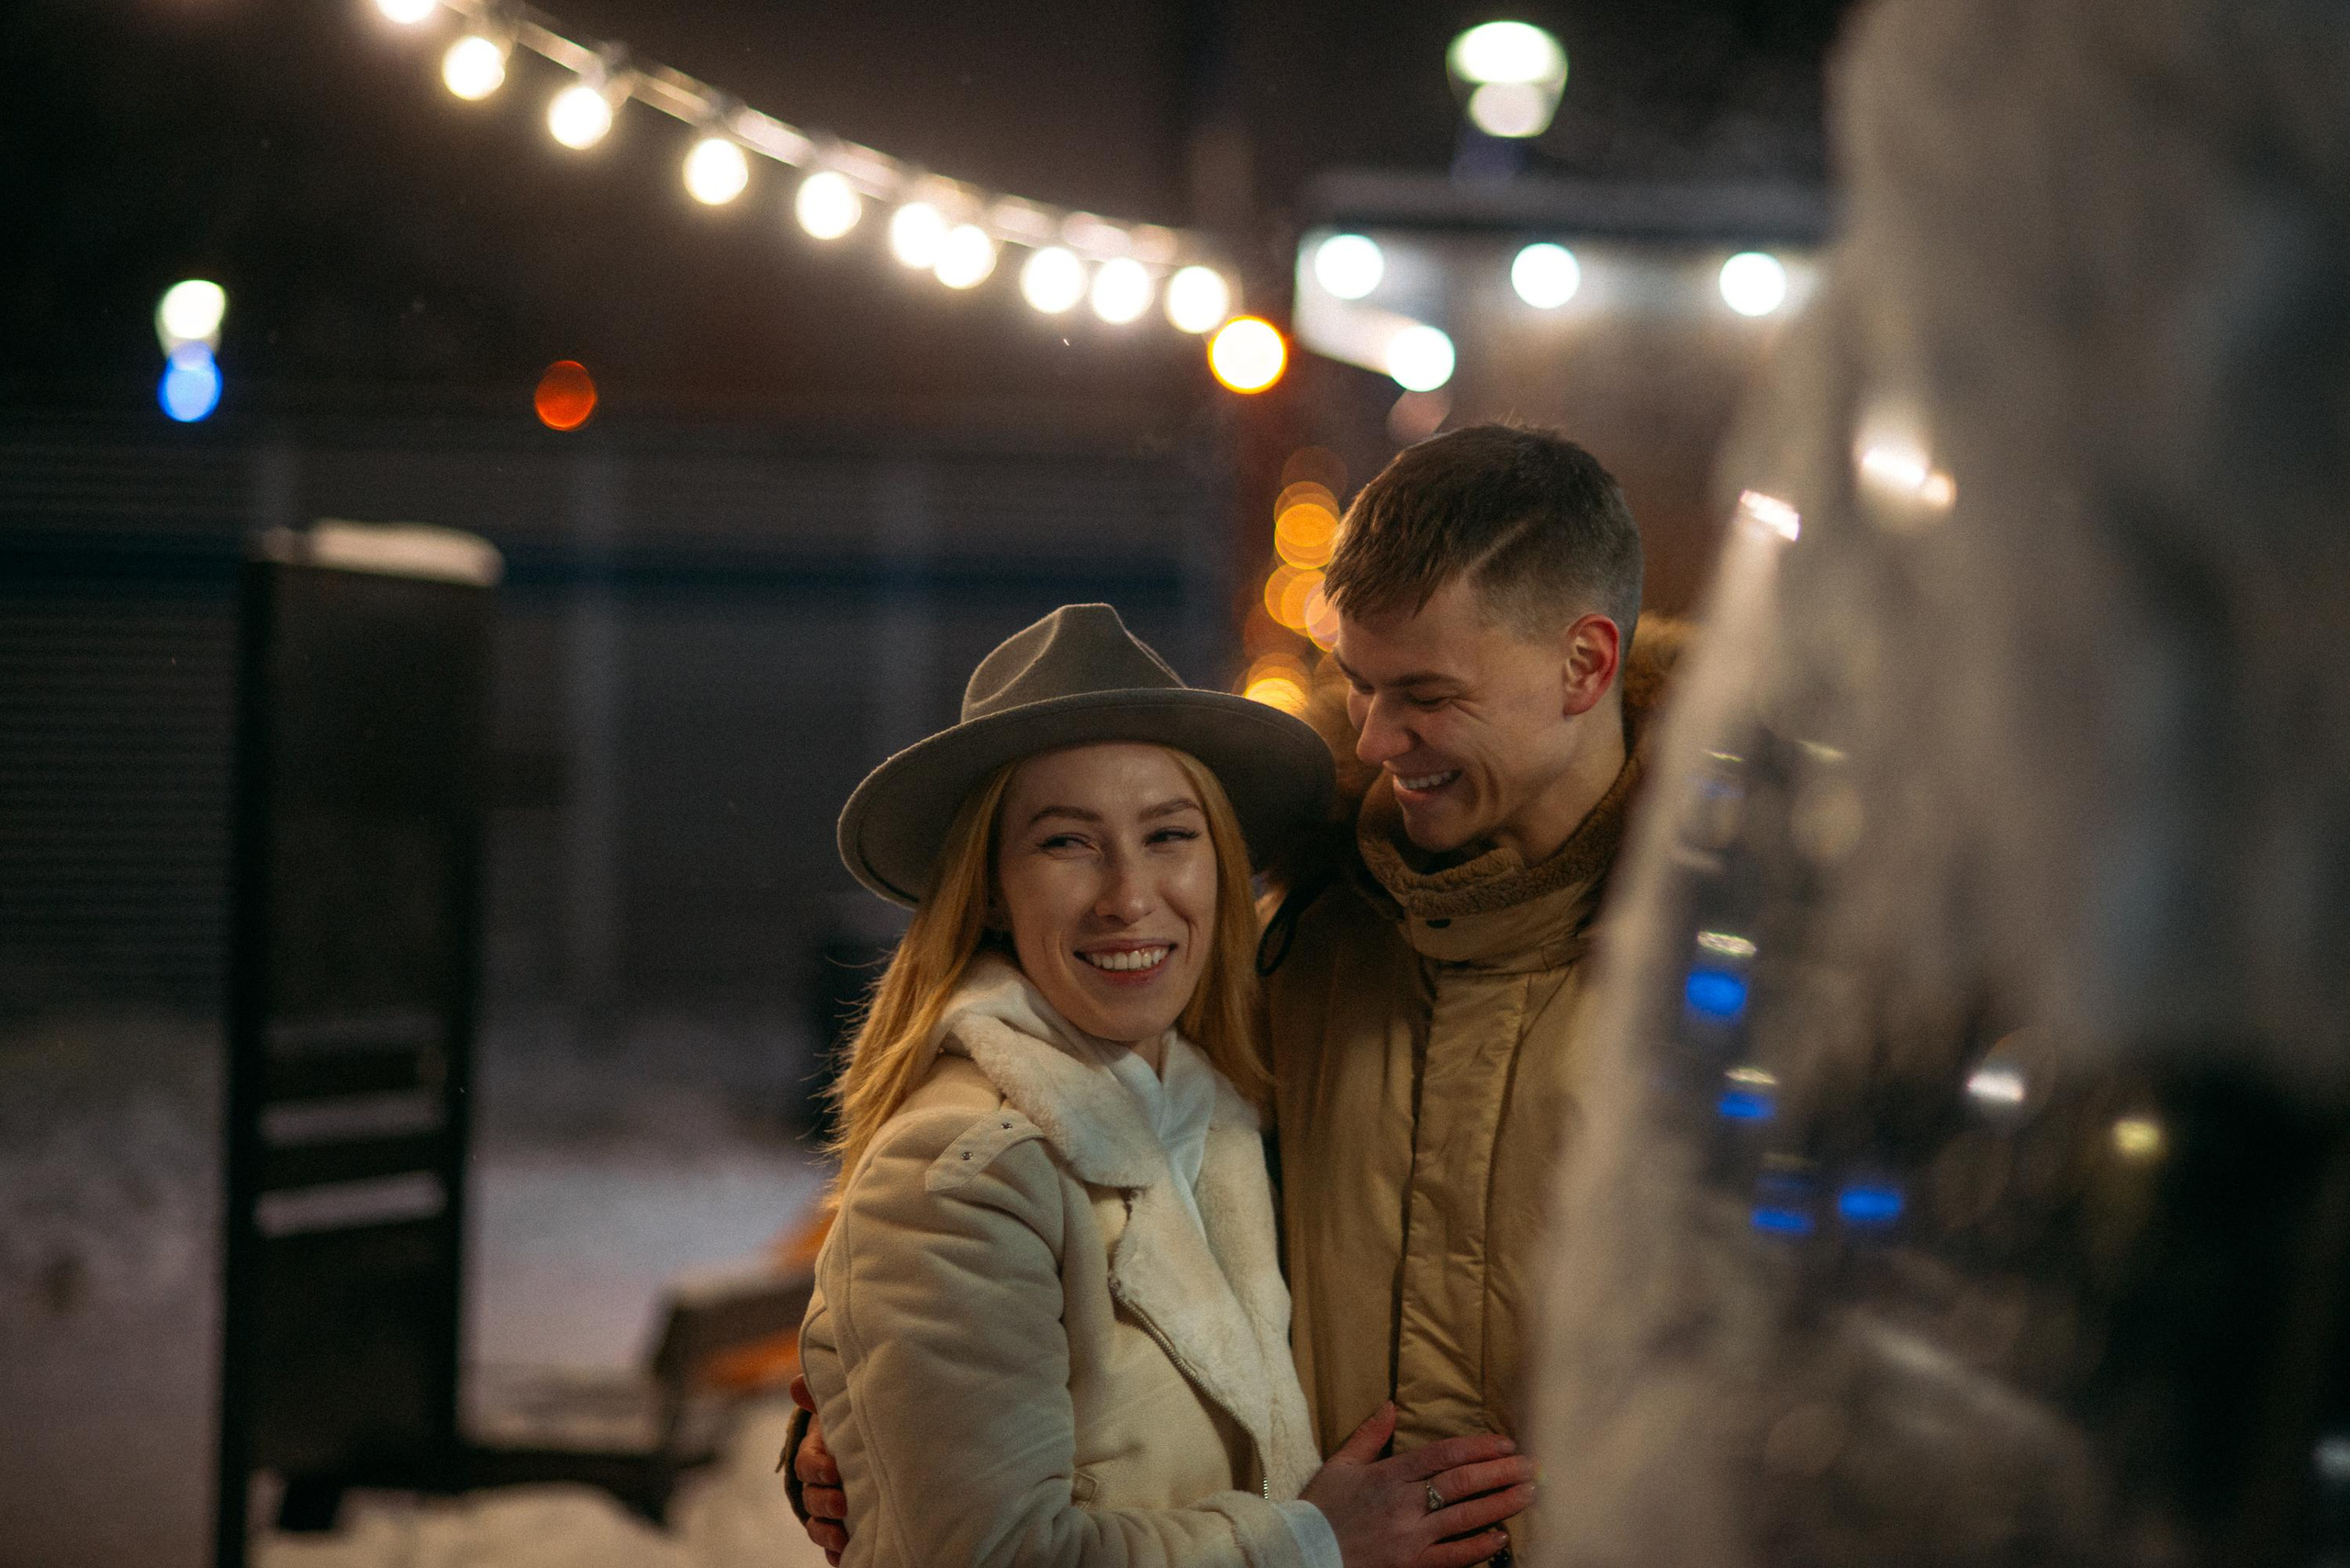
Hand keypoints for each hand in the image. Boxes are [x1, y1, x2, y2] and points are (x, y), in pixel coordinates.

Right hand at [789, 1374, 847, 1563]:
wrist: (876, 1446)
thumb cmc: (854, 1426)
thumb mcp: (840, 1410)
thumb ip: (820, 1397)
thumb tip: (796, 1384)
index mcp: (817, 1456)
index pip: (806, 1465)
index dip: (816, 1469)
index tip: (834, 1470)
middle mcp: (819, 1486)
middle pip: (810, 1500)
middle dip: (823, 1503)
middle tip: (843, 1504)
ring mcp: (830, 1511)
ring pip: (818, 1527)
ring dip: (827, 1533)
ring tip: (844, 1537)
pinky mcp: (844, 1530)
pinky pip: (835, 1549)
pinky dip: (839, 1554)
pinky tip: (848, 1556)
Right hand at [1299, 1403, 1536, 1567]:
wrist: (1301, 1553)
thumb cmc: (1320, 1510)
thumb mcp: (1339, 1465)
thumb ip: (1369, 1435)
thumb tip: (1390, 1405)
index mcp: (1389, 1475)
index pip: (1443, 1455)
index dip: (1478, 1447)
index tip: (1506, 1444)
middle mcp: (1404, 1503)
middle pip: (1462, 1482)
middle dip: (1500, 1472)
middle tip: (1531, 1465)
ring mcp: (1410, 1537)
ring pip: (1465, 1517)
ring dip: (1500, 1504)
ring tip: (1528, 1494)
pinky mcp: (1411, 1565)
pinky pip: (1453, 1556)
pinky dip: (1479, 1547)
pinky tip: (1501, 1537)